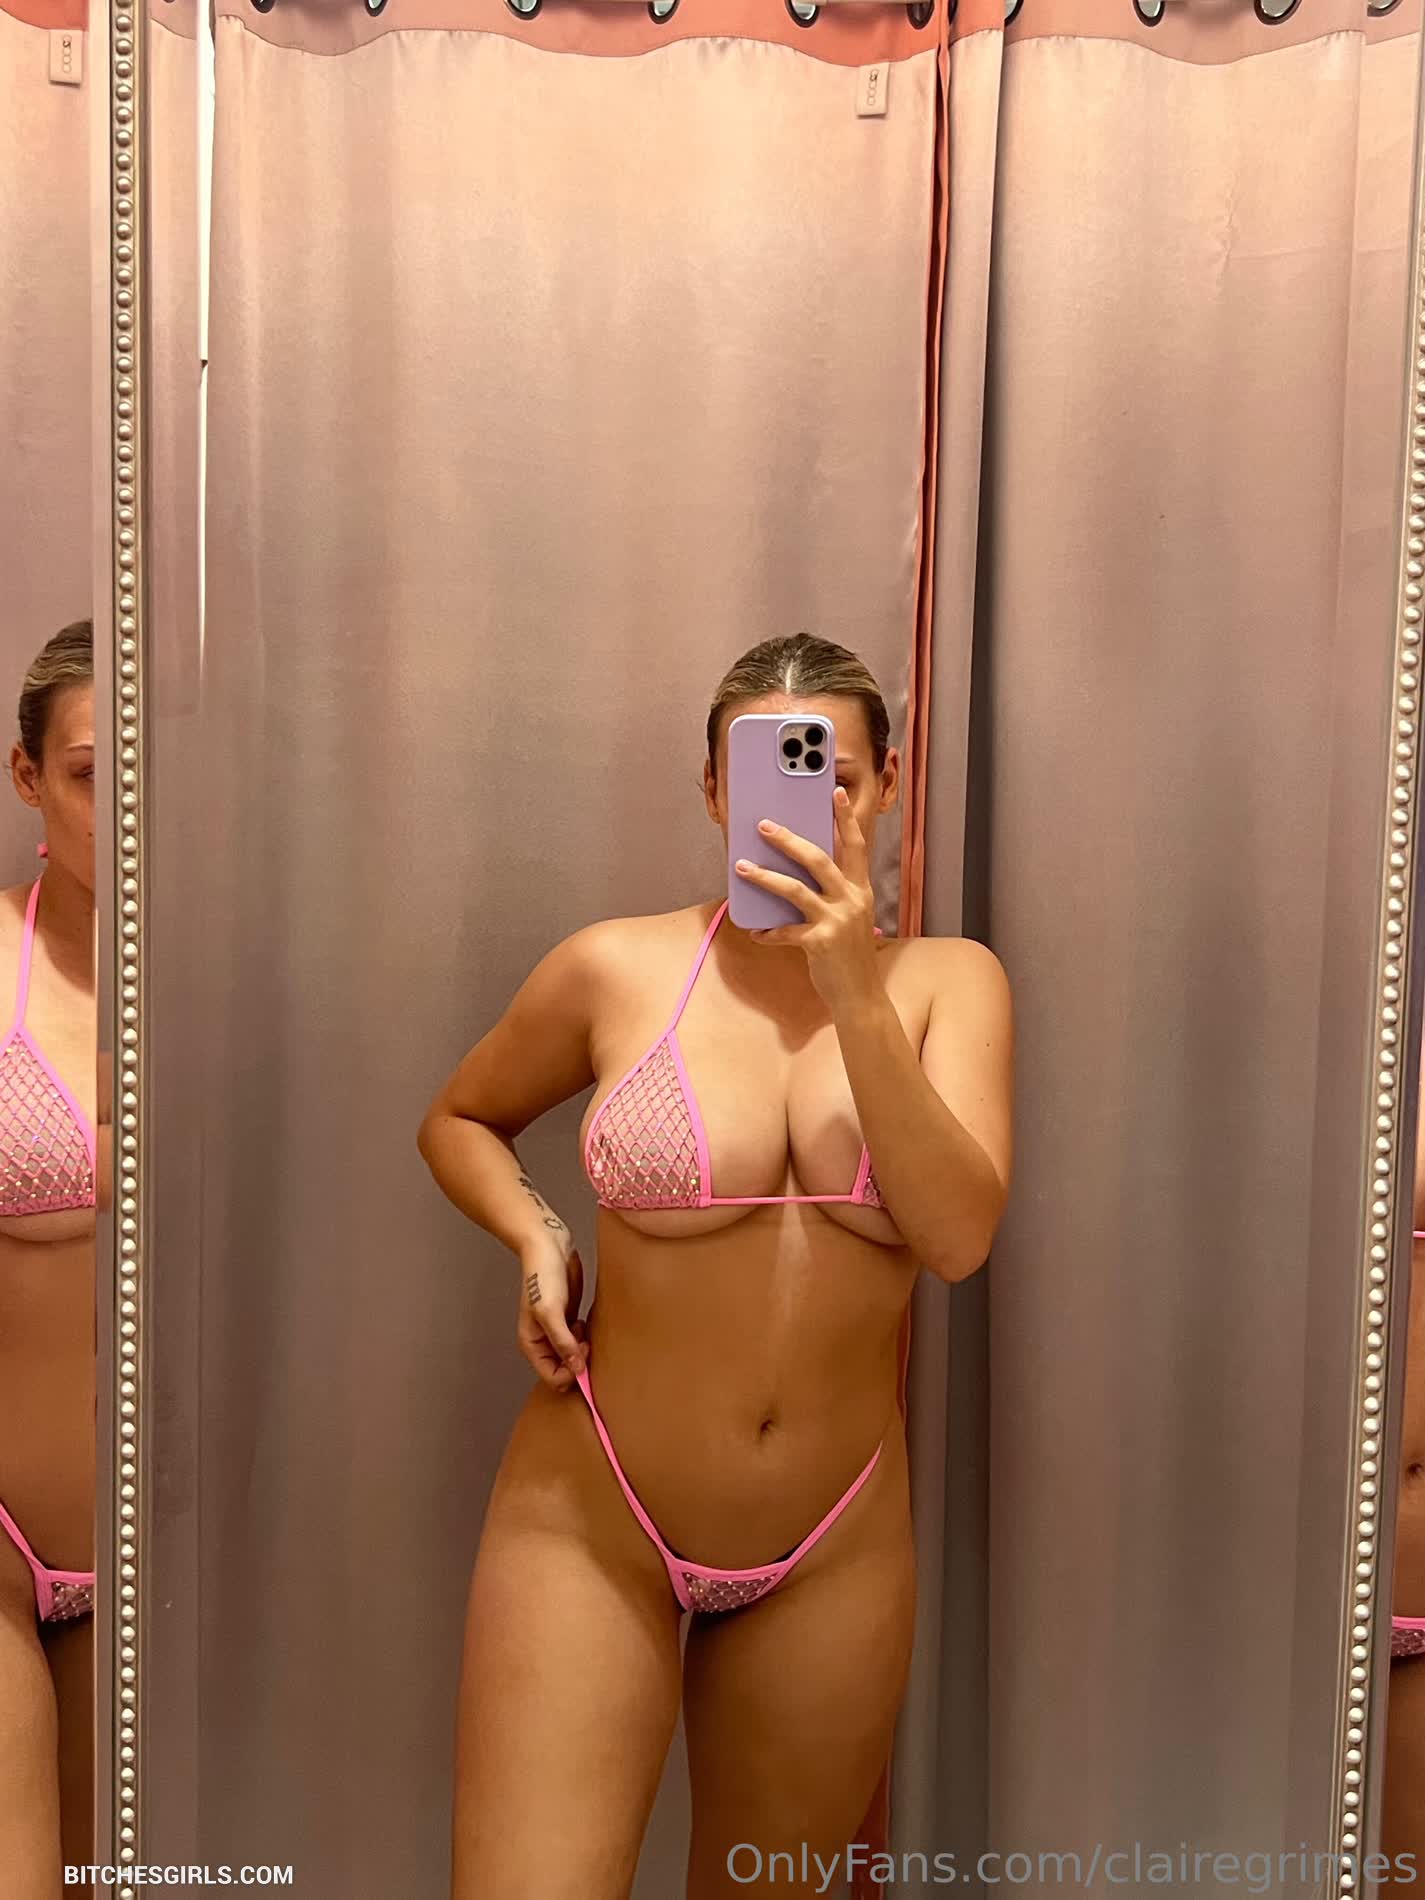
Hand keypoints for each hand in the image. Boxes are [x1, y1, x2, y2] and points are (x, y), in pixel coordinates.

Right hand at [516, 1233, 587, 1392]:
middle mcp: (543, 1342)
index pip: (552, 1377)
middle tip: (588, 1343)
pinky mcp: (569, 1319)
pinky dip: (587, 1338)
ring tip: (587, 1332)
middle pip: (564, 1370)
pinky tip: (588, 1324)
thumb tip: (577, 1369)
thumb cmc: (543, 1277)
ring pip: (574, 1357)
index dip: (571, 1372)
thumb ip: (562, 1342)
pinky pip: (580, 1340)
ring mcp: (557, 1331)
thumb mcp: (550, 1312)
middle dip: (578, 1363)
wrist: (549, 1247)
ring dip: (584, 1351)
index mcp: (532, 1345)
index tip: (583, 1353)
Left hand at [733, 787, 881, 1011]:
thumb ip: (831, 896)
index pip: (855, 846)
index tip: (835, 792)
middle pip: (818, 859)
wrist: (860, 997)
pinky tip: (755, 932)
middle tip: (763, 825)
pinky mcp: (820, 942)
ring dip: (764, 876)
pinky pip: (785, 931)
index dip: (845, 818)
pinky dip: (767, 931)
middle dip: (788, 839)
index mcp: (861, 890)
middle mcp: (852, 900)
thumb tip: (794, 875)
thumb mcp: (849, 919)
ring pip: (794, 889)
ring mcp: (837, 921)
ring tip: (741, 866)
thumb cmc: (849, 956)